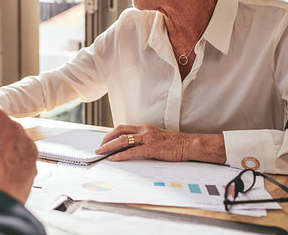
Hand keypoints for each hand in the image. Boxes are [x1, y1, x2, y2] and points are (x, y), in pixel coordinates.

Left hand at [95, 124, 225, 163]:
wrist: (188, 144)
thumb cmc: (173, 143)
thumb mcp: (156, 138)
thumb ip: (144, 140)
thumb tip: (130, 147)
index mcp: (144, 128)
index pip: (123, 128)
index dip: (111, 134)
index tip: (103, 141)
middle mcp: (144, 131)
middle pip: (119, 132)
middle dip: (106, 140)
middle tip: (99, 147)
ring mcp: (147, 138)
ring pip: (122, 140)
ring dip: (109, 147)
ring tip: (101, 152)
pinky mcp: (151, 148)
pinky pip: (132, 152)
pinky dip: (120, 155)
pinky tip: (114, 158)